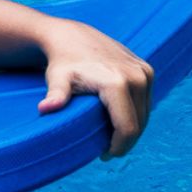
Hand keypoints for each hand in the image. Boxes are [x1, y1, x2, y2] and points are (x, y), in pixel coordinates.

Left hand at [36, 20, 153, 157]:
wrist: (72, 36)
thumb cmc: (62, 62)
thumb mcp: (57, 78)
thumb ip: (56, 95)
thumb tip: (45, 108)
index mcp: (118, 83)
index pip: (128, 127)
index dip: (118, 147)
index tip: (104, 156)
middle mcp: (137, 76)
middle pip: (140, 123)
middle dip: (125, 141)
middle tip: (107, 151)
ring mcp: (145, 72)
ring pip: (145, 113)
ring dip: (132, 129)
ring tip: (113, 139)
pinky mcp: (147, 69)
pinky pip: (146, 100)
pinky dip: (136, 114)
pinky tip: (120, 122)